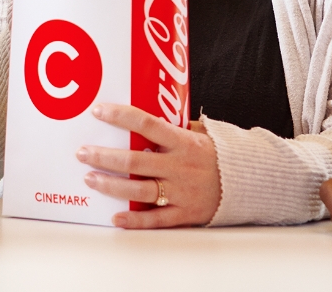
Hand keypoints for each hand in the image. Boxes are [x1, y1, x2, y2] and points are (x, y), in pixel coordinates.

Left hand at [76, 104, 220, 227]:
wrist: (250, 181)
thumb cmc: (215, 153)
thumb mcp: (197, 132)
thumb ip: (170, 126)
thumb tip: (136, 115)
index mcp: (183, 141)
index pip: (146, 123)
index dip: (120, 116)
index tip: (97, 111)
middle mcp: (180, 166)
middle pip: (135, 161)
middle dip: (104, 156)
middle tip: (82, 152)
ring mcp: (182, 192)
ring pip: (140, 190)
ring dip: (111, 185)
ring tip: (90, 178)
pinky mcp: (186, 213)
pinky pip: (157, 219)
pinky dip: (135, 220)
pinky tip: (116, 217)